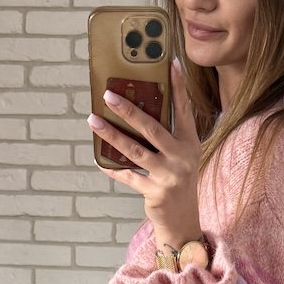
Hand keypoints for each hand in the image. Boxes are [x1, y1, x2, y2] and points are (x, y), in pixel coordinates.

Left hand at [87, 60, 202, 251]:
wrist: (183, 220)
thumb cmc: (177, 180)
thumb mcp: (180, 156)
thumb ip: (166, 135)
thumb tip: (137, 110)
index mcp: (190, 143)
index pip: (184, 110)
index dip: (178, 87)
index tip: (170, 64)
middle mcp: (182, 157)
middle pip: (152, 128)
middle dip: (129, 110)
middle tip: (108, 95)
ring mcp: (169, 175)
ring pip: (135, 151)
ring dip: (111, 135)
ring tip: (93, 120)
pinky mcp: (156, 192)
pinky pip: (128, 176)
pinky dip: (111, 168)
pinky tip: (97, 159)